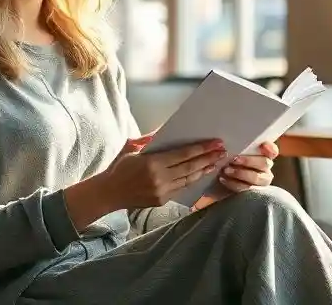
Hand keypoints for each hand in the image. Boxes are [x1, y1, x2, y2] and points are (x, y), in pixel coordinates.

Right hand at [99, 136, 226, 209]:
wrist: (109, 193)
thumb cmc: (119, 167)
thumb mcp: (131, 147)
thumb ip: (148, 138)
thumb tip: (163, 129)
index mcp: (152, 163)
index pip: (183, 154)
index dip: (201, 148)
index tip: (215, 143)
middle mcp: (159, 178)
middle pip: (190, 167)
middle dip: (208, 158)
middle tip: (222, 151)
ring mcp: (162, 191)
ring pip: (189, 179)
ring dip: (204, 170)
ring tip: (217, 162)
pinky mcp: (162, 200)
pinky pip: (182, 188)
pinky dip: (193, 180)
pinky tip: (201, 173)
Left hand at [191, 141, 278, 211]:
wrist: (219, 179)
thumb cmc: (227, 161)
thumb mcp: (231, 151)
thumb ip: (237, 146)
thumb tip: (232, 141)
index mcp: (264, 155)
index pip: (272, 151)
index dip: (270, 148)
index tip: (262, 146)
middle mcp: (265, 169)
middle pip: (264, 163)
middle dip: (249, 161)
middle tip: (234, 159)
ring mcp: (260, 182)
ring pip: (256, 178)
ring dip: (241, 173)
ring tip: (226, 170)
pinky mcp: (252, 193)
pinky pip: (246, 189)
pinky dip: (234, 184)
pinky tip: (223, 179)